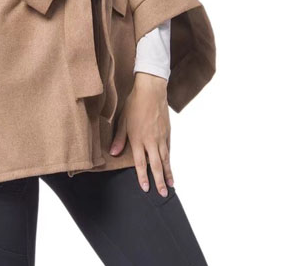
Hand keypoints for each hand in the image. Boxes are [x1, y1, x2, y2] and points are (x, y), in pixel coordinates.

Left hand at [109, 72, 172, 194]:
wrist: (151, 91)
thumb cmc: (134, 104)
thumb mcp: (123, 120)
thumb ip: (119, 138)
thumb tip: (114, 152)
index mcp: (138, 139)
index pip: (140, 163)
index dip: (143, 177)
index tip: (146, 188)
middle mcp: (151, 141)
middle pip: (156, 165)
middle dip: (159, 181)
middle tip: (163, 194)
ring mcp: (161, 137)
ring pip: (165, 159)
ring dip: (168, 173)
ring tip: (170, 185)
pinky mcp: (167, 132)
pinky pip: (169, 149)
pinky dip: (170, 159)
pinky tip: (170, 165)